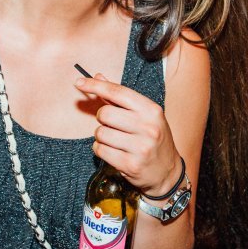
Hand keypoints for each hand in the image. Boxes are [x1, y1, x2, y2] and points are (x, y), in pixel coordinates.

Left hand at [77, 73, 182, 196]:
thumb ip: (120, 97)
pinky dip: (101, 150)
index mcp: (151, 110)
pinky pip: (100, 150)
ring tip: (116, 141)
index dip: (96, 85)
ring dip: (102, 136)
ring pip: (100, 133)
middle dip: (102, 118)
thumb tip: (98, 76)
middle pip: (105, 113)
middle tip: (112, 125)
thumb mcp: (144, 115)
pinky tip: (114, 152)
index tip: (79, 82)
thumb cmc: (153, 139)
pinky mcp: (131, 165)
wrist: (168, 172)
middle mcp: (148, 127)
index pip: (118, 92)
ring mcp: (140, 147)